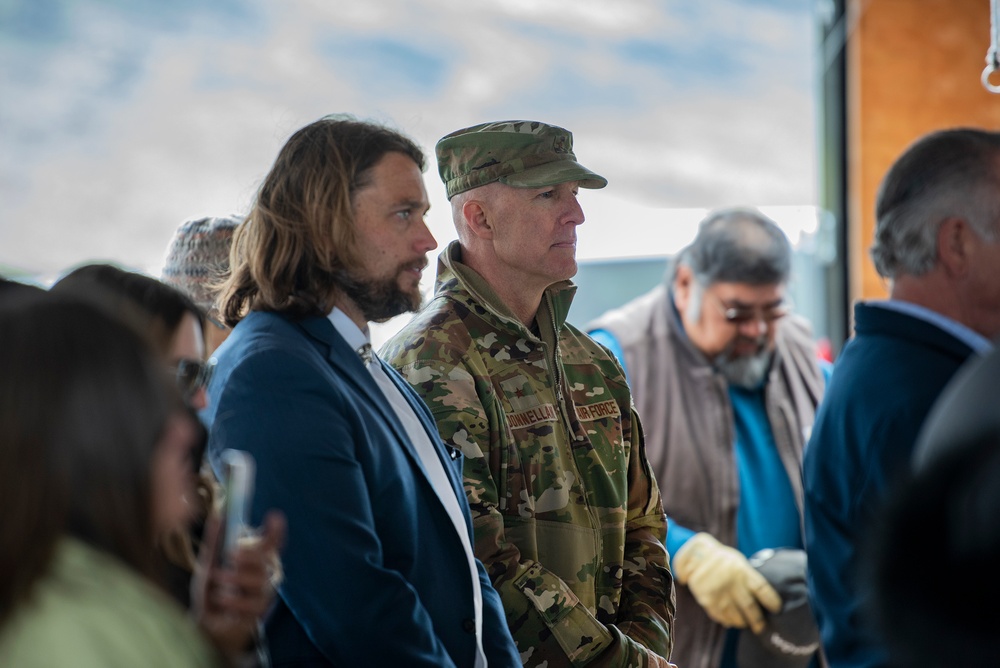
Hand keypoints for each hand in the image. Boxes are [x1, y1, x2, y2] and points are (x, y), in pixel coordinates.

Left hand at [191, 510, 286, 661]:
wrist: (206, 627)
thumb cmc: (212, 593)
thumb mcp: (208, 565)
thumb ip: (214, 542)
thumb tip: (218, 515)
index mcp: (255, 560)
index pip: (271, 544)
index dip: (275, 531)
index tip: (274, 517)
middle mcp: (264, 574)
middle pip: (265, 559)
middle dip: (248, 555)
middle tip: (230, 555)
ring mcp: (264, 593)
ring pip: (258, 580)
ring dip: (234, 579)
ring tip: (217, 583)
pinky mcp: (259, 612)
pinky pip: (251, 602)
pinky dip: (232, 600)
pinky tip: (221, 601)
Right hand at [672, 532, 780, 632]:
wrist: (696, 555)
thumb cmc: (721, 558)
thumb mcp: (737, 561)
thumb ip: (748, 577)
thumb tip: (762, 597)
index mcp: (743, 571)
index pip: (762, 589)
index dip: (771, 601)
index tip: (776, 609)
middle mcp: (732, 582)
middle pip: (750, 606)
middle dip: (757, 620)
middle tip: (761, 627)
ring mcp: (719, 592)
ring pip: (735, 615)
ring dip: (741, 622)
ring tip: (744, 624)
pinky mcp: (707, 599)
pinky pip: (720, 615)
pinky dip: (726, 620)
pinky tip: (730, 622)